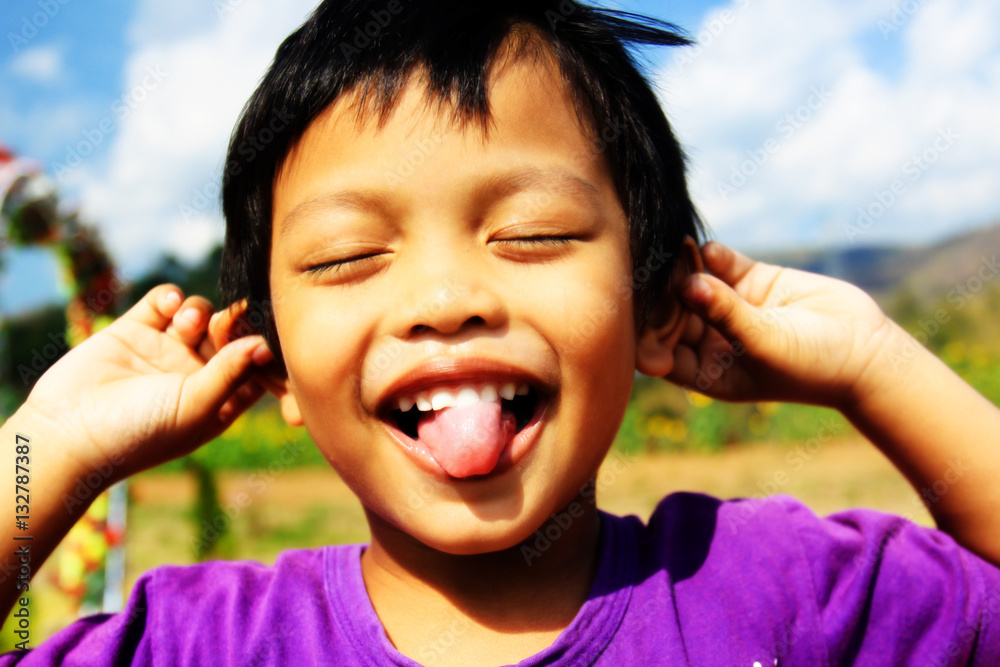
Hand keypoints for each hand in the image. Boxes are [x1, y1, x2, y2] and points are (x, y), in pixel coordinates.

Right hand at [17, 284, 275, 483]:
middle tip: (224, 322)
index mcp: (218, 401)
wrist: (67, 433)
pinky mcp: (135, 330)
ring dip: (200, 311)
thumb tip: (266, 344)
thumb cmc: (138, 433)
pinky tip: (168, 307)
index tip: (263, 334)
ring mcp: (165, 351)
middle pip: (230, 335)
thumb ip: (231, 373)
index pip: (254, 367)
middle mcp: (195, 374)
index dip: (261, 348)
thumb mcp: (195, 407)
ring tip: (186, 324)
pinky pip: (163, 302)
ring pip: (200, 314)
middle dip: (232, 324)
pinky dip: (171, 297)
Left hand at [666, 241, 892, 408]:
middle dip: (664, 293)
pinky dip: (712, 255)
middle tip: (656, 269)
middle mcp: (712, 341)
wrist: (866, 351)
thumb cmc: (813, 365)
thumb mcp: (764, 343)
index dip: (648, 332)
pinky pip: (722, 265)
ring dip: (684, 268)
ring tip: (677, 250)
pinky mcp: (753, 283)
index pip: (661, 352)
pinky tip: (708, 249)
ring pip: (693, 284)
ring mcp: (731, 309)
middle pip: (673, 313)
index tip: (644, 311)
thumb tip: (688, 283)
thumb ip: (726, 314)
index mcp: (706, 372)